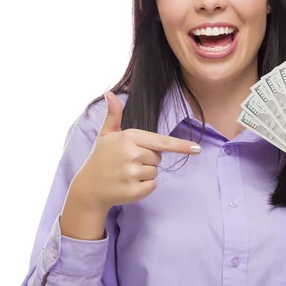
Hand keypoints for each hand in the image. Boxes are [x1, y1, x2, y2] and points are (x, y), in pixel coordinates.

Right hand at [73, 91, 200, 211]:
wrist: (88, 188)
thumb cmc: (101, 158)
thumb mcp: (106, 134)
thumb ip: (114, 115)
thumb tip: (110, 94)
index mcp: (128, 138)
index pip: (161, 142)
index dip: (180, 145)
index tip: (197, 148)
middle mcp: (131, 154)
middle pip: (158, 158)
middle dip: (148, 160)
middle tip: (128, 162)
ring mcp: (132, 173)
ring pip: (155, 172)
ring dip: (144, 174)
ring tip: (125, 173)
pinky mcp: (134, 191)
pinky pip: (152, 186)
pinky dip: (144, 187)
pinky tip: (127, 184)